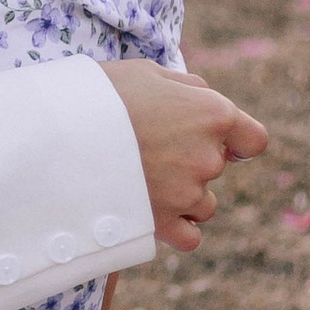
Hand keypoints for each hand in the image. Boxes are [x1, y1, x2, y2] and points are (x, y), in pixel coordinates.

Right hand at [101, 60, 267, 253]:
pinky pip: (189, 236)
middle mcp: (208, 157)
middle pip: (216, 168)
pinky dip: (175, 228)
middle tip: (148, 149)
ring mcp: (187, 193)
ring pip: (203, 204)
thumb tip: (200, 99)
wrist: (56, 133)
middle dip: (191, 160)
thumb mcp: (146, 73)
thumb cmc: (99, 95)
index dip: (236, 141)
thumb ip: (185, 88)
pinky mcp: (162, 223)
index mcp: (213, 115)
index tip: (221, 142)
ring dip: (183, 195)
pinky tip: (153, 214)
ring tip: (142, 181)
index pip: (253, 140)